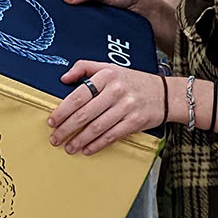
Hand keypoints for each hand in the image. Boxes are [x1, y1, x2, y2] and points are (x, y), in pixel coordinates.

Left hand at [49, 62, 164, 155]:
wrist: (165, 94)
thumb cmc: (133, 81)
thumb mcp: (110, 67)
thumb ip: (85, 68)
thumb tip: (63, 78)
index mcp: (107, 75)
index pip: (78, 95)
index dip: (62, 111)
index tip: (52, 121)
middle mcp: (116, 90)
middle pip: (84, 114)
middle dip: (66, 129)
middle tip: (55, 138)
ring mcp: (126, 107)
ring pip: (96, 128)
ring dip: (79, 140)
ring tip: (69, 147)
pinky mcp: (135, 122)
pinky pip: (111, 136)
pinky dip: (97, 145)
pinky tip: (87, 149)